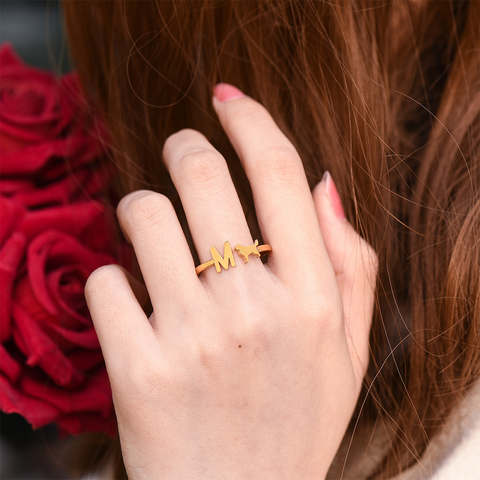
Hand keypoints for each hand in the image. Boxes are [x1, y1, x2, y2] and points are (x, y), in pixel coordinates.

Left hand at [85, 84, 376, 479]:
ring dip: (140, 209)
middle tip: (180, 154)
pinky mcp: (137, 370)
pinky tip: (131, 304)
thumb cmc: (295, 422)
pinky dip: (111, 280)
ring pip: (142, 216)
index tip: (227, 99)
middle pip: (200, 174)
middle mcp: (254, 310)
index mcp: (312, 300)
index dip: (250, 120)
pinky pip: (104, 281)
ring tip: (150, 230)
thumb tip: (322, 183)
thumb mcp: (348, 349)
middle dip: (183, 148)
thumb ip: (349, 262)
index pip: (279, 174)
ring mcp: (192, 339)